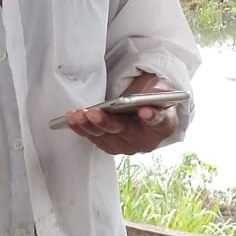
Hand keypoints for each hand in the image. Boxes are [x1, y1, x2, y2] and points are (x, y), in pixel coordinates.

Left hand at [58, 74, 181, 155]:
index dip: (152, 117)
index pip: (159, 122)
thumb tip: (150, 94)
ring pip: (105, 136)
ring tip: (78, 115)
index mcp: (163, 125)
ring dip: (89, 126)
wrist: (145, 109)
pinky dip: (82, 129)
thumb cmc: (153, 100)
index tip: (145, 111)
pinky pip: (94, 138)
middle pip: (125, 132)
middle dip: (107, 122)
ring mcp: (125, 145)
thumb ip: (159, 91)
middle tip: (94, 114)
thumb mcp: (162, 89)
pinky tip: (72, 119)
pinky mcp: (110, 145)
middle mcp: (144, 140)